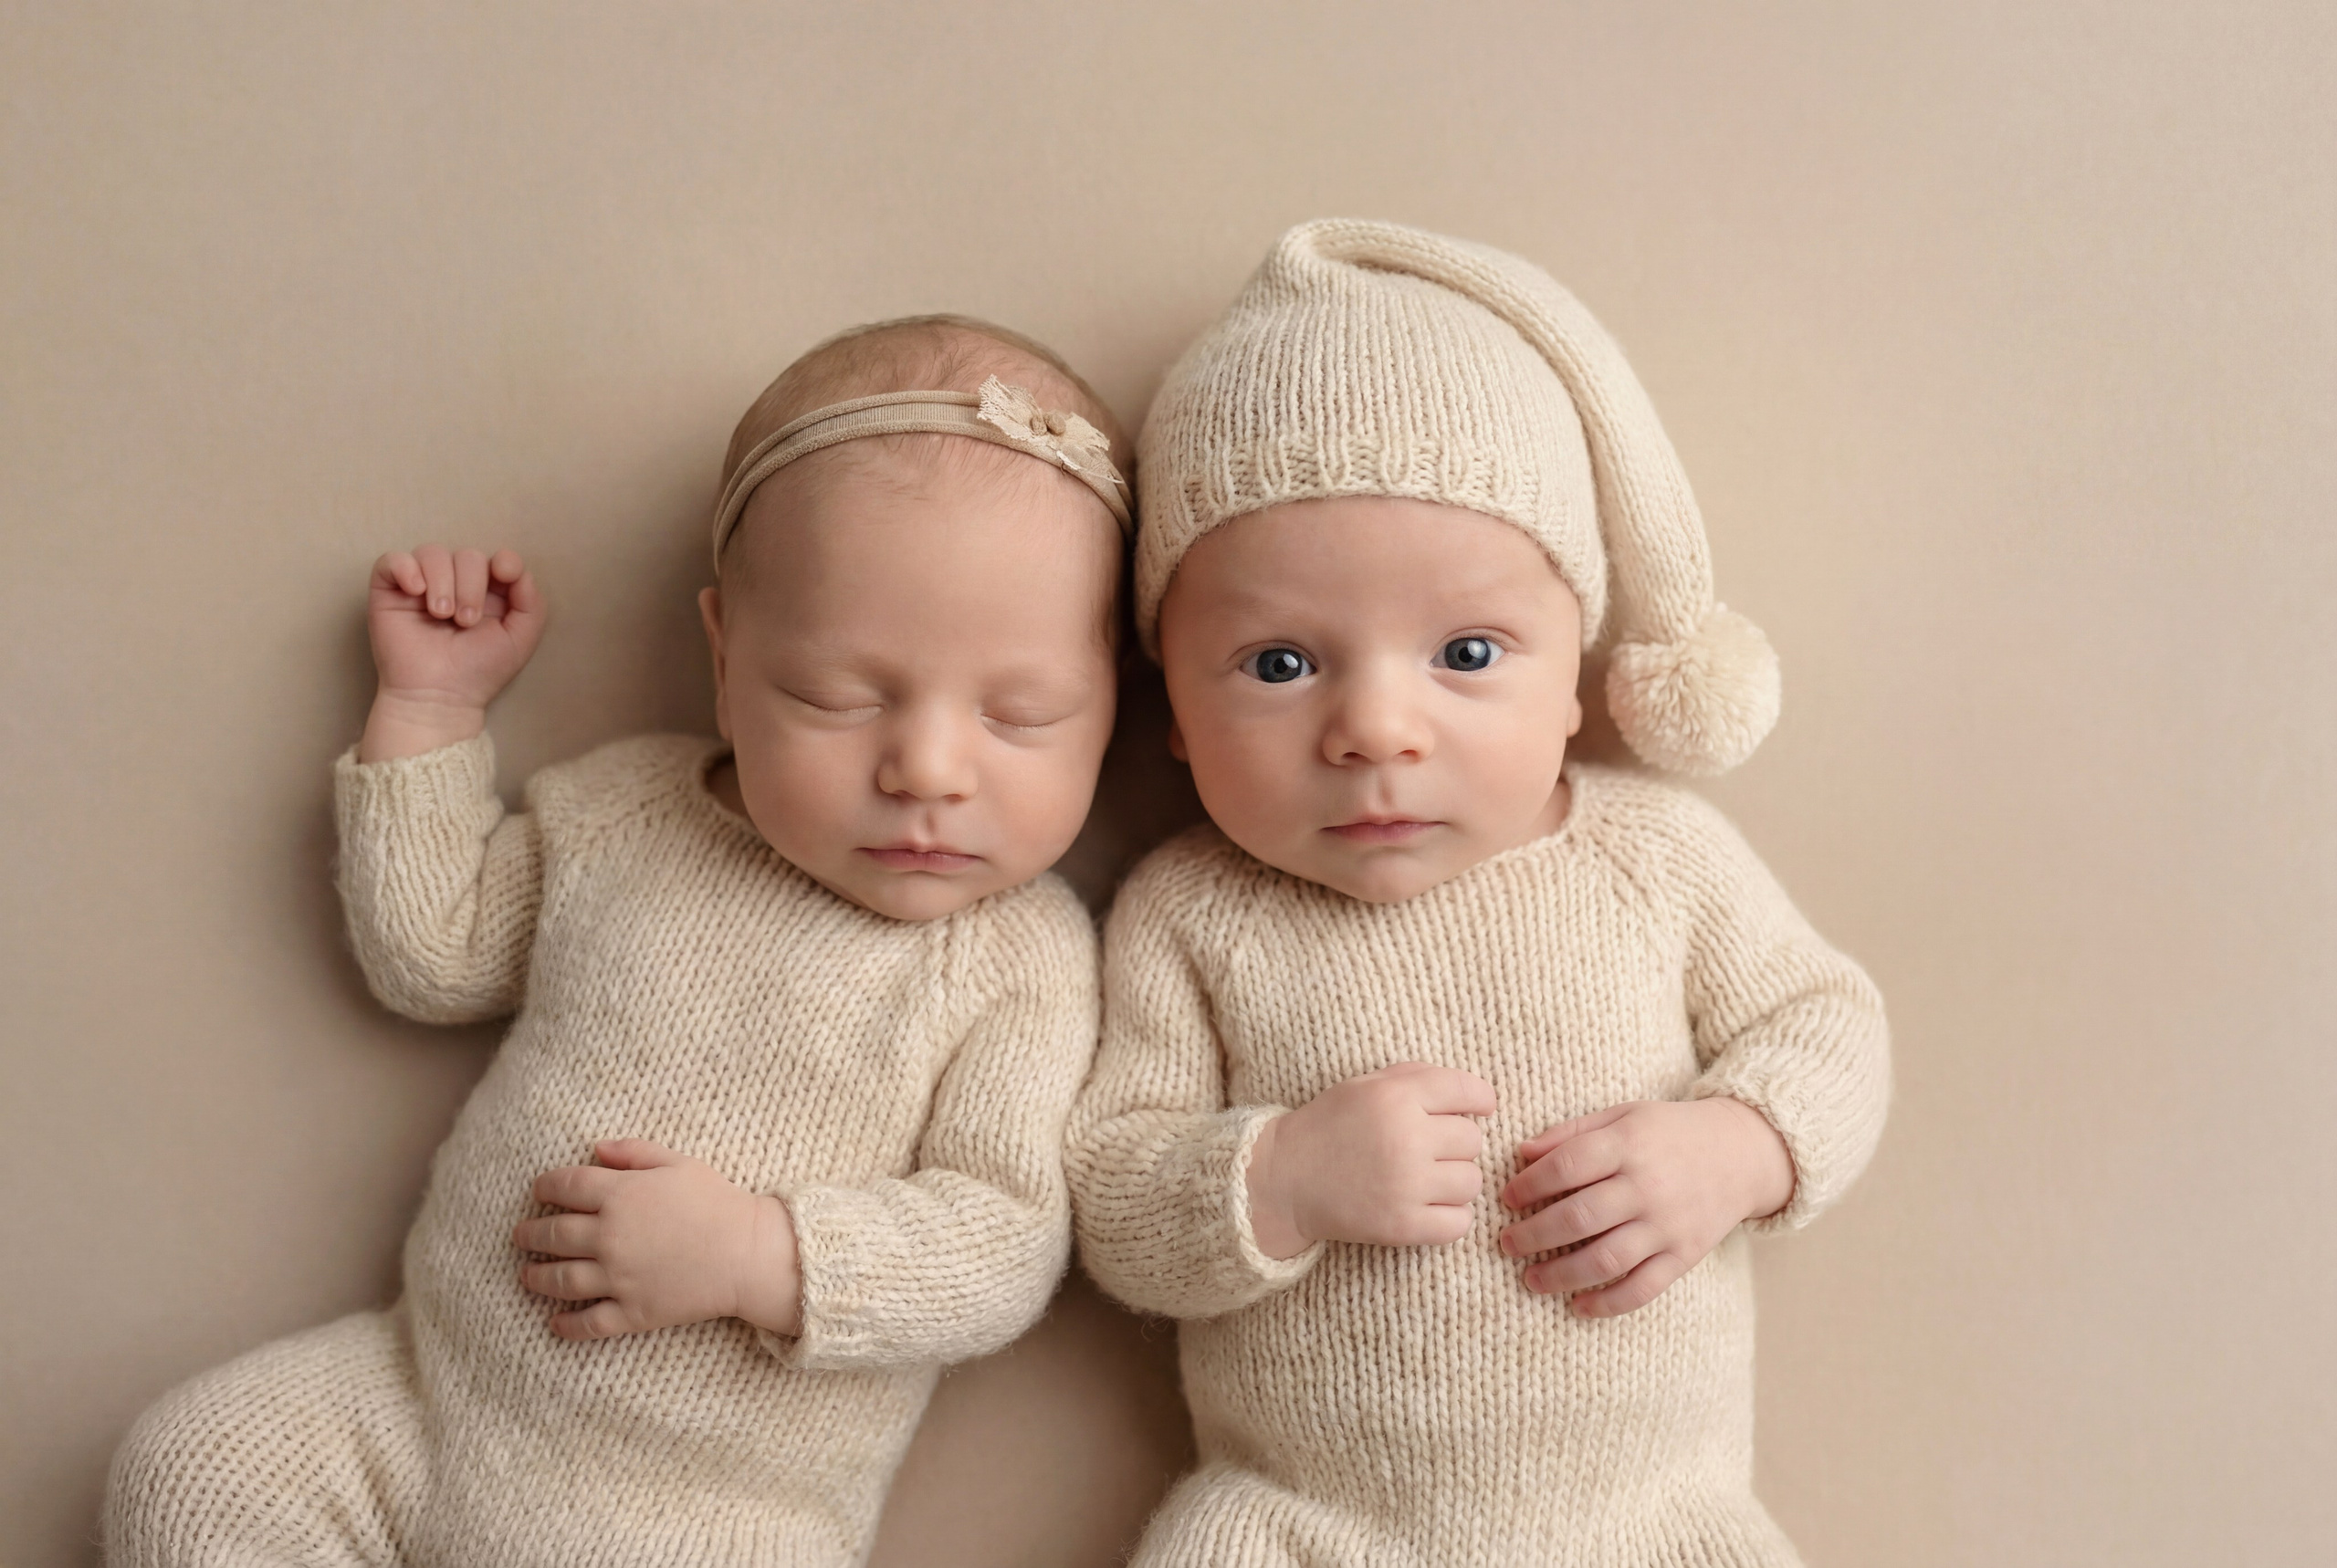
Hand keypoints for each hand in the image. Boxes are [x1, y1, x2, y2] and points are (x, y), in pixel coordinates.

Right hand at [358, 545, 545, 761]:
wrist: (439, 696)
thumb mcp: (520, 639)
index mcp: (488, 592)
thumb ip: (531, 601)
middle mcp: (455, 584)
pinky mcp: (389, 591)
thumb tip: (511, 565)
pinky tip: (416, 592)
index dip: (504, 561)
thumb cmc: (479, 671)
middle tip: (466, 622)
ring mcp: (421, 586)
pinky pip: (392, 559)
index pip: (497, 559)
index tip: (504, 575)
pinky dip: (406, 569)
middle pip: (467, 556)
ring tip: (441, 615)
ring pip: (432, 553)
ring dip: (442, 582)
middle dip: (471, 585)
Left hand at [512, 1138, 801, 1341]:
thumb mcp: (679, 1163)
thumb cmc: (718, 1202)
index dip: (545, 1186)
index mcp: (621, 1195)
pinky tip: (554, 1323)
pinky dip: (566, 1326)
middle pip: (553, 1234)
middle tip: (521, 1235)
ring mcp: (618, 1278)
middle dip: (530, 1233)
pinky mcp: (632, 1312)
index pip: (566, 1186)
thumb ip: (634, 1152)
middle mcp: (610, 1236)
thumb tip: (595, 1149)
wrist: (748, 1253)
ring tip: (526, 1275)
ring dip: (536, 1277)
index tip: (539, 1190)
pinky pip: (588, 1324)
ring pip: (561, 1280)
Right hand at [1245, 1062, 1495, 1259]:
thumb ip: (1416, 1079)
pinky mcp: (1402, 1225)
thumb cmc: (1328, 1127)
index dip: (1480, 1099)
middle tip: (1428, 1149)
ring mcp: (1406, 1185)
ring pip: (1471, 1182)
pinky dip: (1451, 1217)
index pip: (1468, 1090)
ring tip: (1426, 1179)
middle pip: (1472, 1140)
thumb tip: (1474, 1094)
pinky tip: (1430, 1206)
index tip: (1479, 1108)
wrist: (1283, 1180)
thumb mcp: (1365, 1086)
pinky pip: (1460, 1222)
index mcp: (1397, 1097)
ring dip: (1454, 1181)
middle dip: (1455, 1143)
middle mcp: (1406, 1138)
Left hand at [1498, 1097, 1793, 1317]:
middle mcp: (1646, 1187)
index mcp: (1627, 1145)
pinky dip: (1607, 1304)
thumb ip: (1572, 1132)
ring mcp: (1667, 1225)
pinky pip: (1642, 1288)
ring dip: (1561, 1274)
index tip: (1506, 1198)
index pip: (1567, 1166)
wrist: (1741, 1153)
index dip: (1529, 1184)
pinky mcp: (1683, 1256)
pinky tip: (1577, 1306)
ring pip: (1606, 1259)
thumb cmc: (1669, 1131)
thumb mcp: (1623, 1116)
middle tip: (1507, 1243)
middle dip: (1534, 1234)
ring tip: (1530, 1278)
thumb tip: (1521, 1152)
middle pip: (1579, 1217)